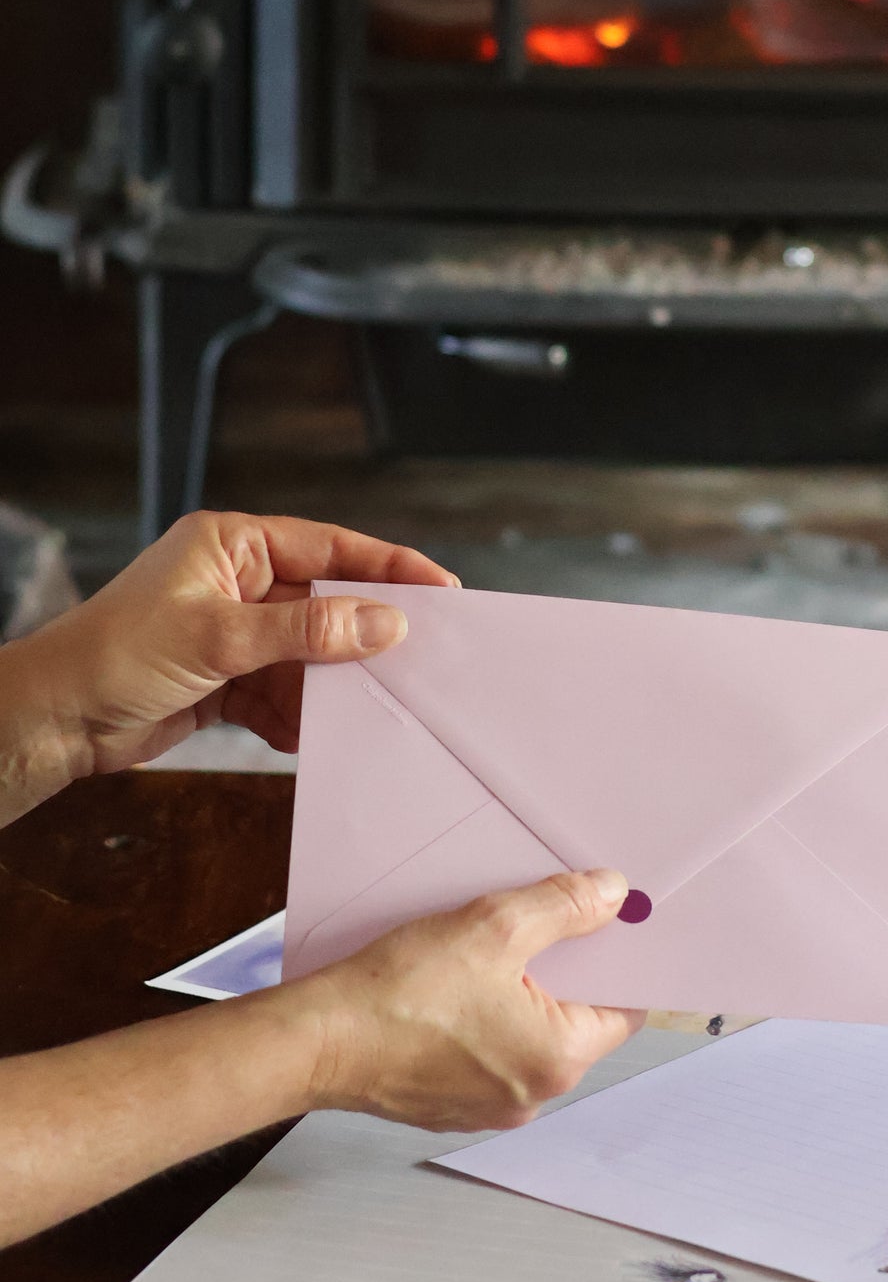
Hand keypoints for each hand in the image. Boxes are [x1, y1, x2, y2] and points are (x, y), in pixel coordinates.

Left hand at [4, 510, 458, 784]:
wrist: (53, 722)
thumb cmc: (114, 656)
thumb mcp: (220, 637)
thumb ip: (307, 630)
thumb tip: (383, 621)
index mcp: (233, 545)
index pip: (329, 546)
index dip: (387, 566)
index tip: (440, 588)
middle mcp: (236, 582)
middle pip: (324, 602)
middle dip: (362, 636)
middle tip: (417, 659)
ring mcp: (232, 632)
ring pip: (307, 654)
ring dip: (331, 686)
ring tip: (368, 709)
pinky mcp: (225, 679)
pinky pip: (282, 693)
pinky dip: (298, 716)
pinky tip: (315, 736)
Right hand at [300, 867, 644, 1130]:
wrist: (319, 1041)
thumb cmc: (401, 993)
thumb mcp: (493, 926)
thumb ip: (562, 907)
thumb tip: (611, 895)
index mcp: (557, 1060)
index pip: (621, 1009)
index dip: (615, 962)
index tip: (603, 926)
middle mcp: (531, 1097)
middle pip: (573, 1021)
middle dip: (560, 971)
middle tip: (536, 926)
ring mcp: (487, 1107)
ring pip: (526, 1037)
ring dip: (516, 994)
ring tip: (484, 953)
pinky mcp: (448, 1103)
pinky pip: (487, 1054)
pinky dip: (481, 1020)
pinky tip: (452, 987)